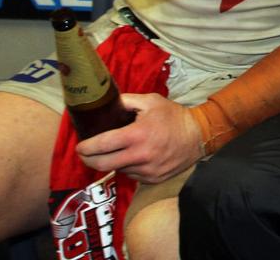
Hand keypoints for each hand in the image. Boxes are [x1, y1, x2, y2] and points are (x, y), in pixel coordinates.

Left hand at [75, 93, 203, 183]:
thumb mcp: (150, 101)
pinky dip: (127, 167)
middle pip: (102, 165)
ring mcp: (147, 170)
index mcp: (137, 135)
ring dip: (111, 162)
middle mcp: (140, 156)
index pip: (101, 145)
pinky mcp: (153, 179)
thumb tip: (106, 103)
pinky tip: (132, 157)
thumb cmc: (174, 116)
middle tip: (85, 154)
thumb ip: (126, 101)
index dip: (85, 147)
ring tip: (114, 152)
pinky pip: (132, 175)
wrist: (200, 135)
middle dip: (88, 160)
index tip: (80, 146)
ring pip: (117, 170)